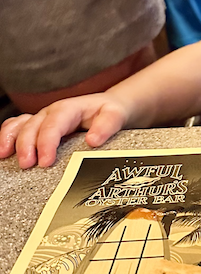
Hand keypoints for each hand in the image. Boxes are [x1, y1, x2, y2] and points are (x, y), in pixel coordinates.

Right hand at [0, 94, 127, 169]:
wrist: (107, 108)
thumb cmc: (108, 112)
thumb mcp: (115, 115)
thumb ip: (107, 126)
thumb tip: (93, 140)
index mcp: (69, 109)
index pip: (54, 124)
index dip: (47, 142)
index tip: (45, 161)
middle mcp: (51, 113)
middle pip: (32, 126)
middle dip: (26, 145)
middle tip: (27, 165)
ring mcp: (41, 119)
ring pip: (19, 124)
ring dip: (10, 139)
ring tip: (5, 156)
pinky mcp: (37, 127)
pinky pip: (16, 127)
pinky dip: (7, 137)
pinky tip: (3, 152)